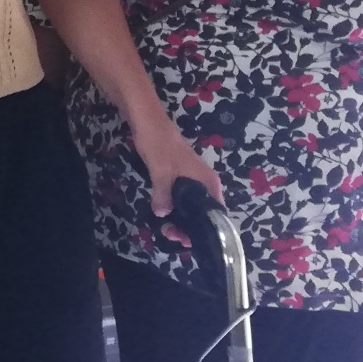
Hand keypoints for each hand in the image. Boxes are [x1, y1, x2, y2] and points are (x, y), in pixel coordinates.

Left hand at [131, 115, 222, 247]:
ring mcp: (192, 178)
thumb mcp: (161, 172)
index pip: (216, 213)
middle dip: (189, 227)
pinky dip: (174, 207)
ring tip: (166, 229)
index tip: (187, 240)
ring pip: (191, 206)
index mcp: (208, 181)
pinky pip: (181, 197)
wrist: (146, 121)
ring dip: (181, 218)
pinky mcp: (179, 176)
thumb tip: (163, 215)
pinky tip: (164, 214)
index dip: (205, 230)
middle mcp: (204, 182)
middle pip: (203, 212)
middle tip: (171, 235)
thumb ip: (164, 196)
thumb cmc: (159, 144)